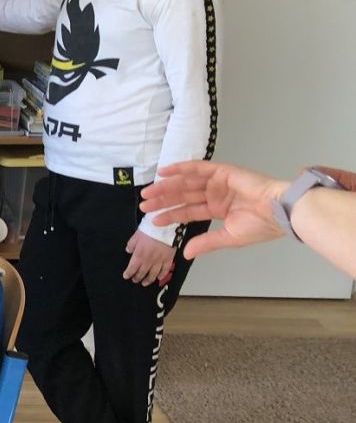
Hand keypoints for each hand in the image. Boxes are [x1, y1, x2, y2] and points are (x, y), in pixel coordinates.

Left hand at [123, 230, 174, 285]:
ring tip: (145, 283)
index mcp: (139, 255)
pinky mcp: (169, 259)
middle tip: (135, 280)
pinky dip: (162, 275)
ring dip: (148, 280)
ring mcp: (160, 261)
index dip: (128, 273)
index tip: (126, 276)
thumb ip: (131, 244)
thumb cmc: (150, 229)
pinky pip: (165, 270)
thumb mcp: (136, 235)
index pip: (132, 268)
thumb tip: (128, 250)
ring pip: (153, 274)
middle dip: (137, 278)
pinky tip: (159, 278)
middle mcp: (149, 260)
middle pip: (142, 273)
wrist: (166, 227)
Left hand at [141, 160, 286, 258]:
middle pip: (183, 196)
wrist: (279, 212)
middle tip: (144, 204)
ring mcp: (218, 182)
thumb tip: (186, 254)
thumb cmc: (262, 225)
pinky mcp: (222, 171)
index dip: (170, 214)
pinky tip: (164, 172)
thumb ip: (206, 243)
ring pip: (186, 183)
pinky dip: (181, 168)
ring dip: (166, 186)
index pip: (188, 211)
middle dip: (163, 200)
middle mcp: (216, 194)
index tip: (152, 219)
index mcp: (219, 209)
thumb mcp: (229, 237)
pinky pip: (198, 167)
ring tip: (148, 192)